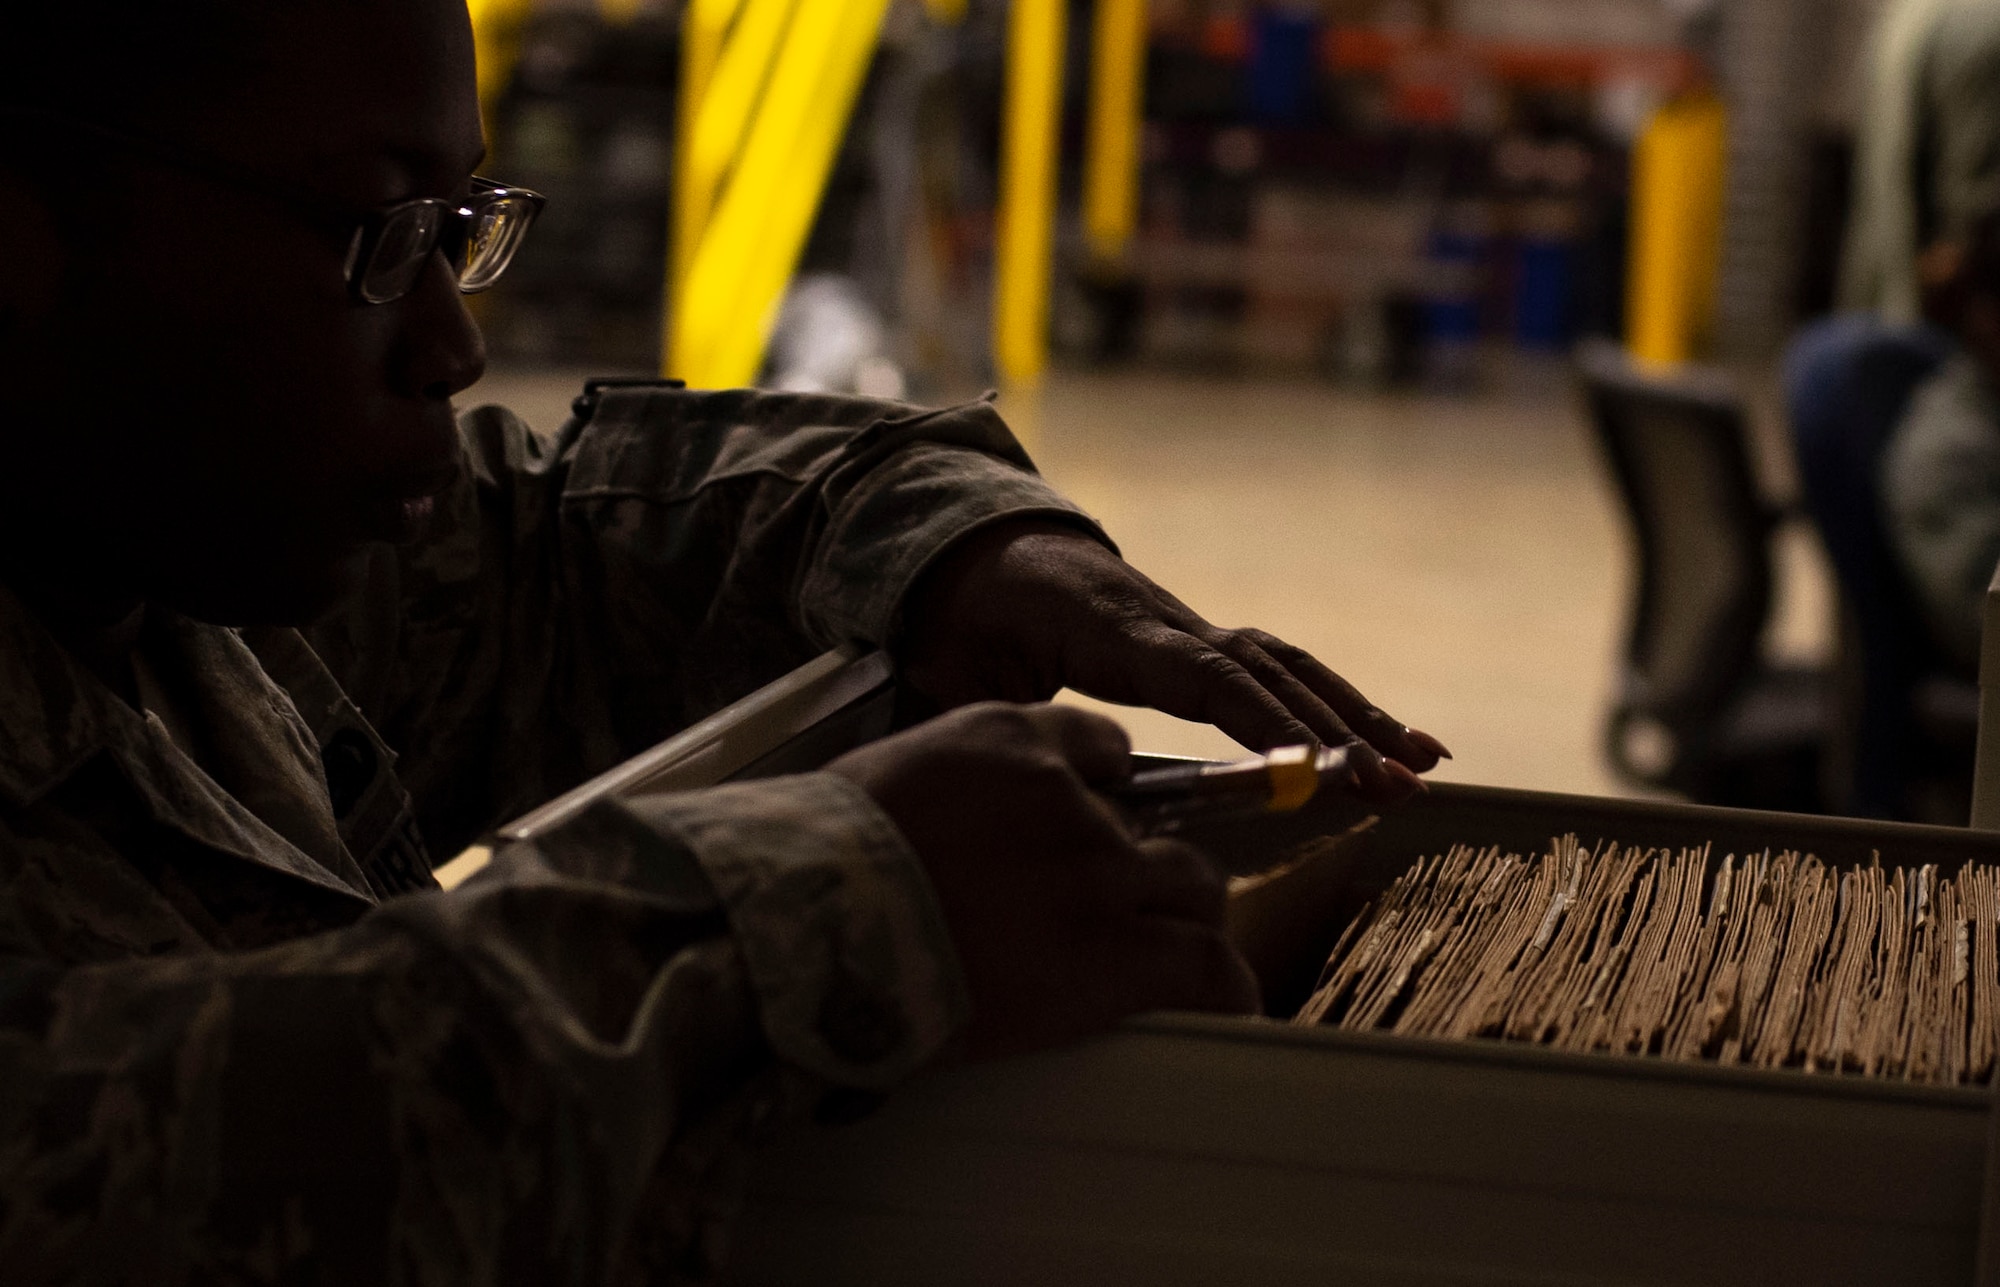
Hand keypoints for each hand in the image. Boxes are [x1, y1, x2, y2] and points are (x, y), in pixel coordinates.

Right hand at [825, 702, 1259, 1059]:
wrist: (808, 920)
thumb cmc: (815, 862)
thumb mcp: (886, 782)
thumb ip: (948, 791)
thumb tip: (947, 835)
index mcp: (1009, 740)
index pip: (1099, 750)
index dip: (1101, 796)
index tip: (1093, 828)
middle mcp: (1070, 797)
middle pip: (1153, 827)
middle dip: (1143, 868)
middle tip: (1116, 913)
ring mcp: (1097, 871)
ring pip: (1194, 888)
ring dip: (1184, 923)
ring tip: (1171, 962)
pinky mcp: (1110, 952)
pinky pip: (1206, 966)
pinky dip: (1223, 986)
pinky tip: (1221, 1001)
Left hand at [896, 521, 1450, 800]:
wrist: (985, 555)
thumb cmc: (967, 621)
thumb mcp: (951, 667)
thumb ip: (980, 721)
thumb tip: (1004, 781)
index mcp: (1110, 629)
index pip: (1199, 673)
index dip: (1257, 716)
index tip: (1307, 765)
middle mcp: (1170, 624)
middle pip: (1267, 671)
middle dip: (1336, 732)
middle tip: (1394, 788)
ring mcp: (1194, 632)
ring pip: (1290, 667)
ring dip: (1360, 716)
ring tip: (1424, 766)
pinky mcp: (1206, 647)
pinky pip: (1284, 671)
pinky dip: (1341, 705)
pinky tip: (1393, 744)